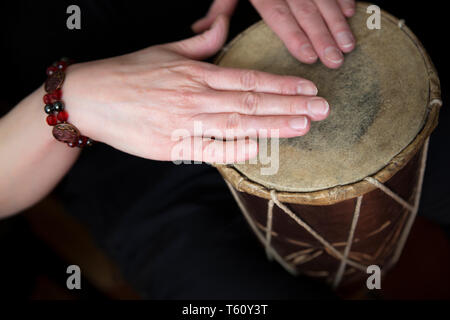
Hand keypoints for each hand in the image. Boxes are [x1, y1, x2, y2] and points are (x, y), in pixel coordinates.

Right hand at [64, 16, 329, 162]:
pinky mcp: (171, 146)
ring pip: (237, 124)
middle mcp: (195, 98)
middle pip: (251, 102)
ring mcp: (184, 123)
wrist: (91, 99)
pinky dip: (234, 148)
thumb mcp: (166, 49)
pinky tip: (258, 147)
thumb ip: (201, 42)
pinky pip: (208, 149)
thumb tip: (223, 23)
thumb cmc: (129, 73)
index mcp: (197, 74)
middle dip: (291, 106)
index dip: (282, 84)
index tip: (309, 89)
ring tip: (303, 126)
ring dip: (273, 126)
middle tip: (323, 110)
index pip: (250, 79)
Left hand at [192, 0, 355, 68]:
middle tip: (336, 60)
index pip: (279, 16)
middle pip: (306, 11)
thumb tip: (200, 30)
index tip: (309, 57)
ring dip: (337, 22)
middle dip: (323, 37)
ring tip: (347, 45)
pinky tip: (350, 13)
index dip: (295, 37)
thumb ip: (218, 8)